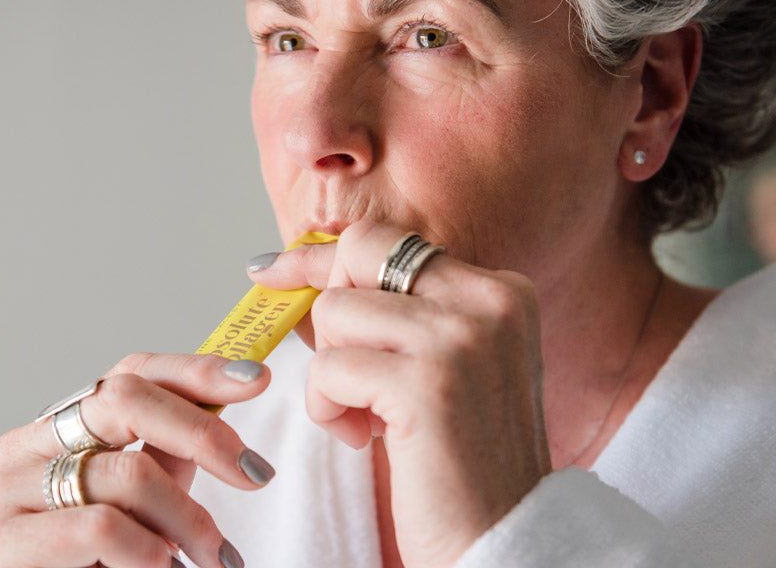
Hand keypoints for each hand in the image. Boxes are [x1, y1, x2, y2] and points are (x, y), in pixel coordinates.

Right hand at [0, 353, 271, 567]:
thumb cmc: (103, 567)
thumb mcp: (148, 505)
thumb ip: (170, 455)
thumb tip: (224, 407)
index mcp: (59, 428)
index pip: (131, 372)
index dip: (196, 371)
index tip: (255, 379)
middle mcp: (23, 446)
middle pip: (123, 399)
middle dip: (202, 433)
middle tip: (254, 473)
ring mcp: (5, 490)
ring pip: (127, 475)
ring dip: (189, 523)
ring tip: (213, 559)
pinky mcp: (0, 541)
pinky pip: (102, 528)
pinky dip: (150, 554)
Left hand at [250, 221, 551, 566]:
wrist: (506, 540)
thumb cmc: (464, 461)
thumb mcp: (444, 367)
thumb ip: (397, 315)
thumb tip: (308, 272)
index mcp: (501, 291)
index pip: (389, 242)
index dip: (324, 259)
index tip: (273, 268)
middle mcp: (489, 301)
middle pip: (359, 253)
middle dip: (322, 303)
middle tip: (327, 359)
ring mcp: (462, 338)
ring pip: (334, 310)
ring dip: (330, 373)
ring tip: (366, 418)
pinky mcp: (426, 384)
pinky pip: (328, 368)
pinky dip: (327, 407)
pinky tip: (363, 438)